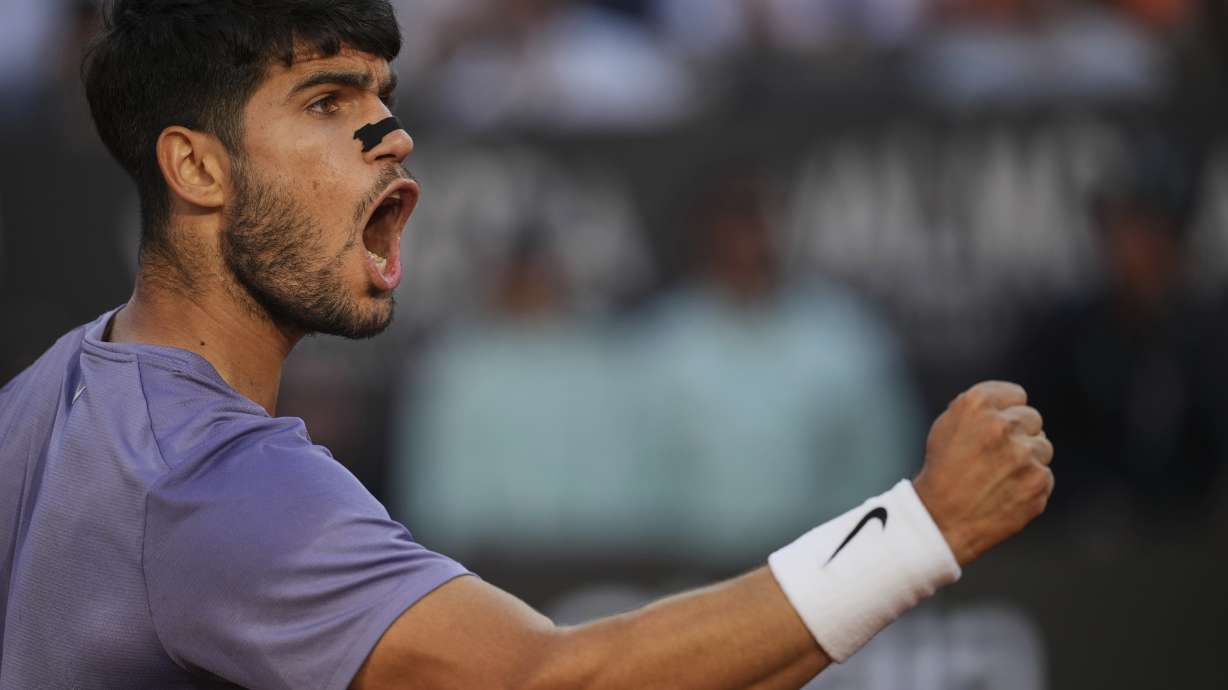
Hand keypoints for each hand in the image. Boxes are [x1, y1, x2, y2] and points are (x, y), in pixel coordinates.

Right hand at [913, 381, 1053, 566]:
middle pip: (1033, 418)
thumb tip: (1011, 405)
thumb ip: (981, 408)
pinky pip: (1045, 475)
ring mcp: (1024, 455)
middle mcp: (1002, 425)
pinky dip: (1030, 484)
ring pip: (1043, 447)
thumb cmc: (943, 470)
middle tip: (996, 456)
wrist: (941, 519)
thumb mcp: (947, 425)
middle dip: (1019, 434)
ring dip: (1028, 459)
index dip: (1005, 412)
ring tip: (999, 476)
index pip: (1016, 395)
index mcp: (976, 404)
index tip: (994, 429)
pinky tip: (1006, 492)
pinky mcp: (1038, 482)